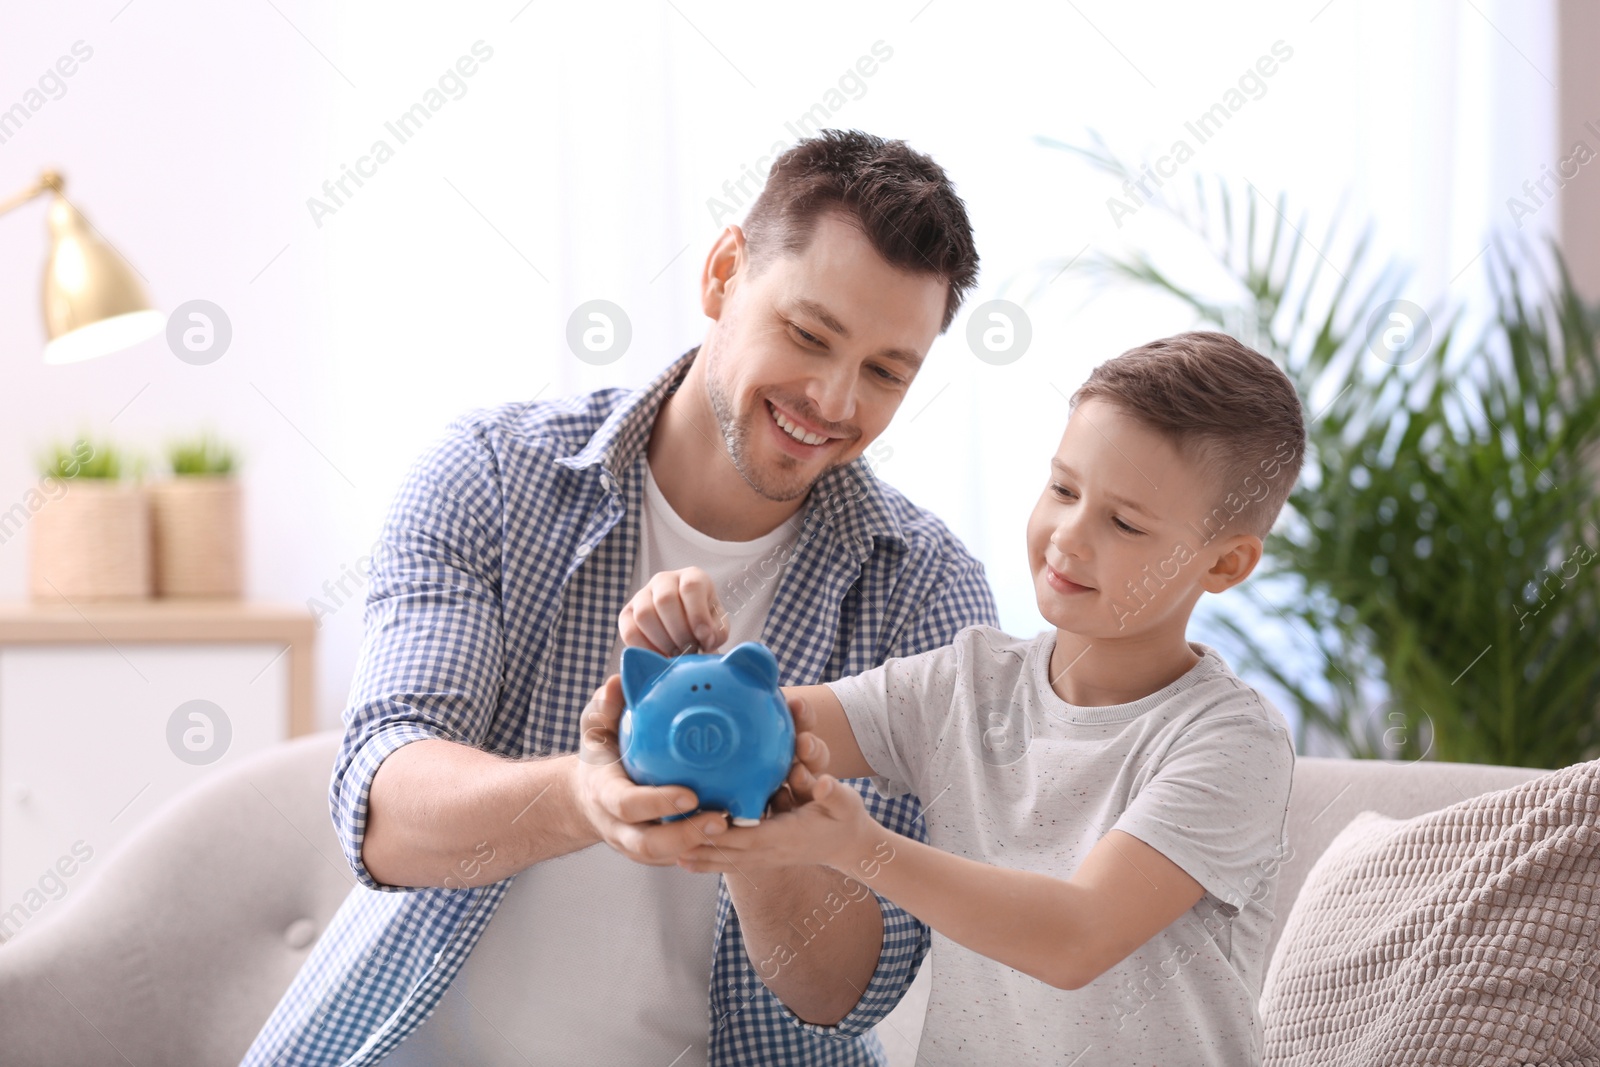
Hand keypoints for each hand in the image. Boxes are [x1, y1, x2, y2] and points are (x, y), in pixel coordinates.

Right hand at [568, 674, 728, 864]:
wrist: (587, 797)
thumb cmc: (600, 755)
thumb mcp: (595, 728)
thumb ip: (605, 706)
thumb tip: (619, 682)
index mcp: (604, 795)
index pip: (627, 805)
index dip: (657, 804)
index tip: (690, 795)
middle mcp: (618, 827)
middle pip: (649, 844)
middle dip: (686, 836)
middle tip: (722, 819)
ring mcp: (634, 845)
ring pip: (667, 856)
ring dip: (701, 846)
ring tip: (734, 827)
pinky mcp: (652, 854)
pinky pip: (678, 856)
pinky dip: (704, 848)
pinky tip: (735, 829)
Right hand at [618, 567, 729, 654]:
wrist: (686, 630)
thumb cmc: (704, 624)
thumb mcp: (717, 627)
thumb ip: (716, 633)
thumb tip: (705, 640)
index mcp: (692, 576)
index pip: (691, 587)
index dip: (697, 615)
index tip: (704, 638)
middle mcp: (664, 580)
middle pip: (665, 601)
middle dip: (679, 632)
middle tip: (689, 651)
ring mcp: (642, 595)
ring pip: (644, 615)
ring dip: (662, 641)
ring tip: (676, 654)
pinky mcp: (627, 614)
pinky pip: (629, 631)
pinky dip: (644, 648)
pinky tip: (660, 656)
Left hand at [675, 698, 874, 875]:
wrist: (850, 845)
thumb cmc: (845, 819)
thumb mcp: (846, 803)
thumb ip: (833, 793)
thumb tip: (825, 783)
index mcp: (787, 835)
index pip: (751, 836)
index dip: (727, 833)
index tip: (702, 825)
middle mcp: (773, 850)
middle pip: (731, 853)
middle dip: (702, 849)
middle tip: (671, 843)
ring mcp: (767, 857)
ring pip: (728, 862)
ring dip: (701, 859)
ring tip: (671, 856)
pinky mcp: (764, 857)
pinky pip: (732, 862)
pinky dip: (710, 863)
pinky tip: (688, 860)